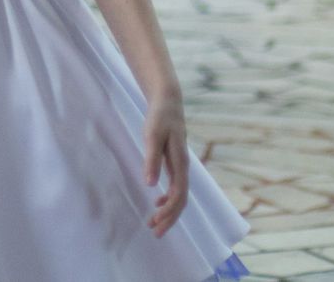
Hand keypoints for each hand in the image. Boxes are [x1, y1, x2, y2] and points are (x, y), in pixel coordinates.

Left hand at [141, 91, 189, 236]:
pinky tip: (157, 202)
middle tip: (154, 232)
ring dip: (168, 211)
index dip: (169, 212)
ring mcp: (180, 166)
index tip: (155, 222)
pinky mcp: (175, 163)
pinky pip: (176, 187)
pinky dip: (168, 198)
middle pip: (181, 200)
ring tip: (153, 223)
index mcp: (180, 163)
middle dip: (169, 218)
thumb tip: (150, 184)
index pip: (178, 195)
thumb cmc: (159, 118)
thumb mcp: (152, 136)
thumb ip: (151, 160)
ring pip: (179, 195)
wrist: (167, 102)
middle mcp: (183, 167)